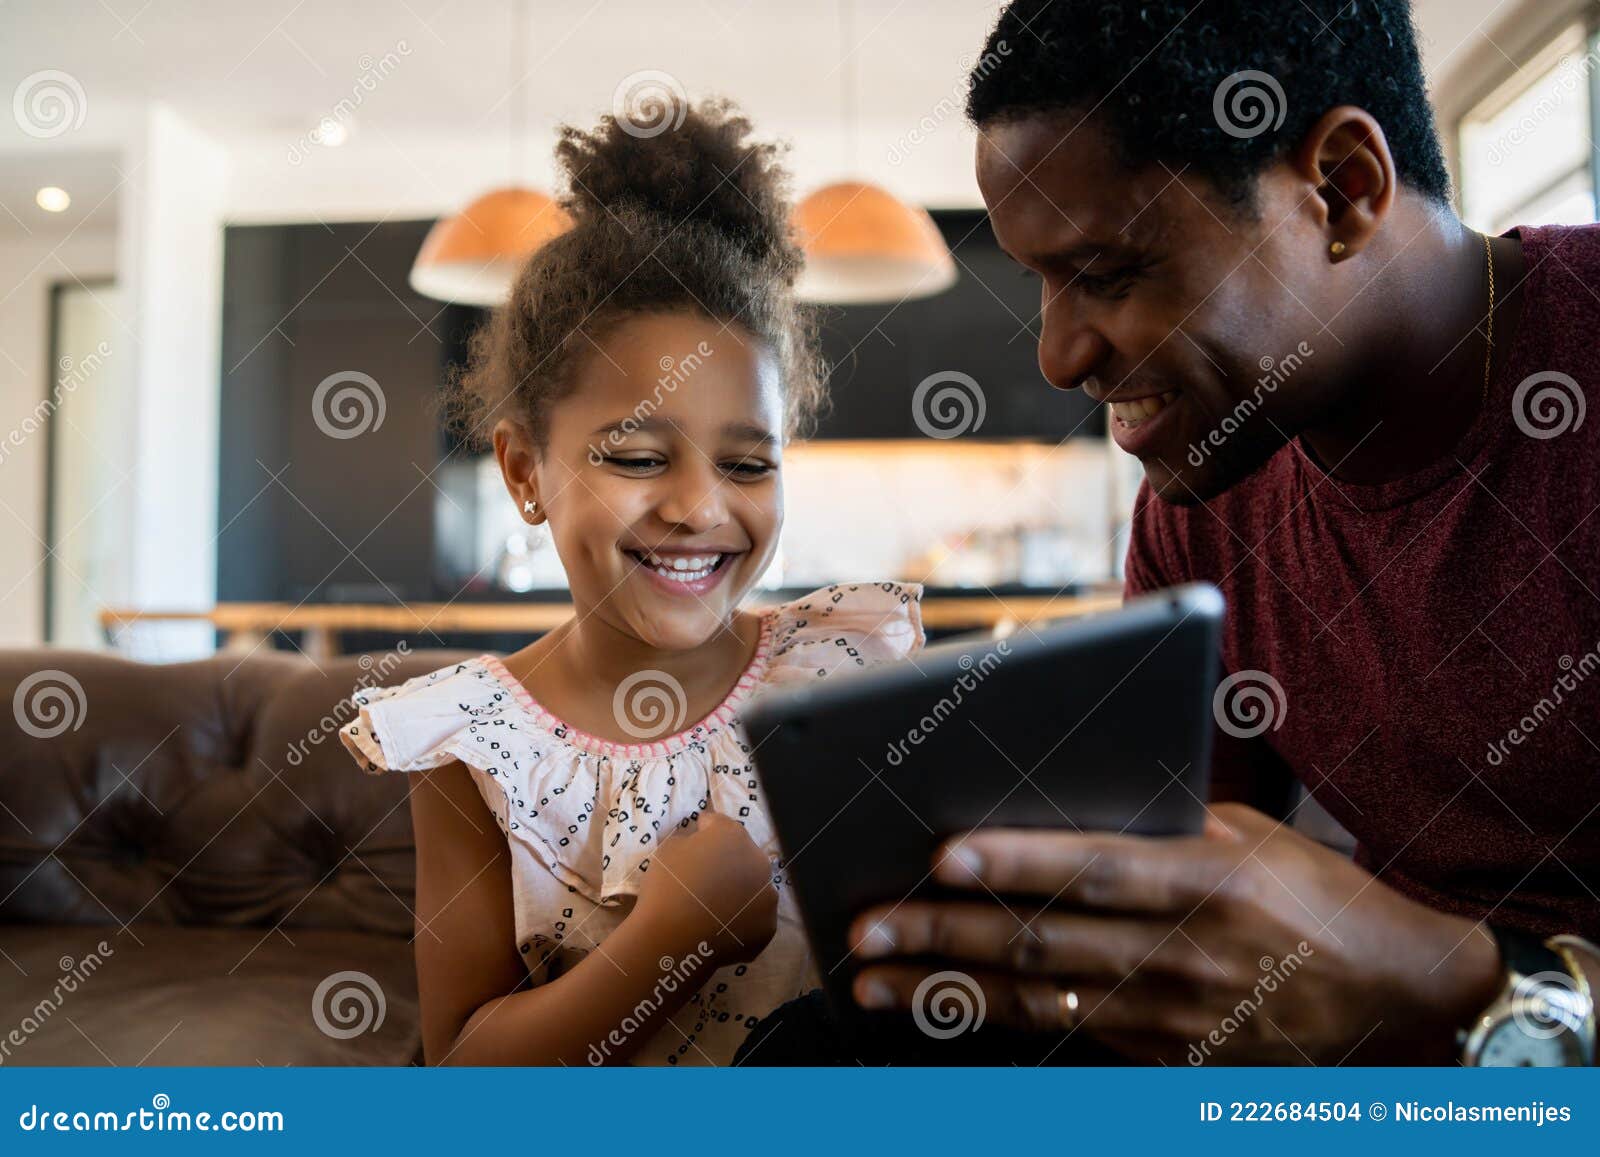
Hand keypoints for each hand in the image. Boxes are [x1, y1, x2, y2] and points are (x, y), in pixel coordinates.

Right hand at [636, 811, 777, 964]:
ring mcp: (767, 896)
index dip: (704, 830)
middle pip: (741, 856)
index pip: (718, 825)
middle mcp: (759, 861)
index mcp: (733, 835)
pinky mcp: (768, 927)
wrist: (672, 939)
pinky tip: (720, 928)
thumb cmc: (667, 887)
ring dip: (738, 891)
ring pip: (753, 888)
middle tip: (703, 878)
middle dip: (725, 862)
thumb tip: (698, 844)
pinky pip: (754, 917)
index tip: (694, 838)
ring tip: (713, 907)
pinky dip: (741, 920)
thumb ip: (689, 840)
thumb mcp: (668, 849)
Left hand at [848, 803, 1503, 1063]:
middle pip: (1045, 941)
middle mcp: (1185, 951)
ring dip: (948, 992)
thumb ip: (1158, 824)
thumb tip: (1056, 801)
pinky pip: (1069, 1036)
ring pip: (1039, 1000)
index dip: (1018, 862)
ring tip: (874, 979)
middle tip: (866, 927)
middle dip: (944, 936)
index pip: (1095, 868)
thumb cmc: (1317, 896)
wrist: (1399, 996)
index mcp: (1208, 879)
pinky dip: (1000, 1022)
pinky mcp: (1168, 1056)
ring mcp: (1174, 1014)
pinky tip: (943, 1011)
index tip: (943, 856)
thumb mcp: (1250, 838)